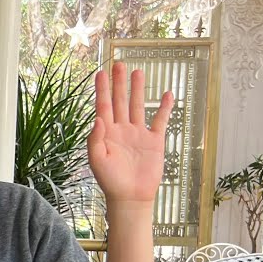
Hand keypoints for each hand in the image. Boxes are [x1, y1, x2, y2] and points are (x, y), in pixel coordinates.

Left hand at [88, 62, 174, 205]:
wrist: (131, 197)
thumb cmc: (110, 181)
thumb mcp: (97, 160)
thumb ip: (95, 139)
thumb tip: (98, 118)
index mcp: (106, 133)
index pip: (103, 106)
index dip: (102, 89)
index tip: (100, 73)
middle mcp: (122, 130)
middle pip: (120, 101)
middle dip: (119, 83)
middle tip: (119, 64)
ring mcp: (138, 134)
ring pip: (138, 106)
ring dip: (138, 90)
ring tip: (138, 71)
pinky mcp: (154, 141)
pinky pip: (160, 120)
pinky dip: (164, 108)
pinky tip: (167, 94)